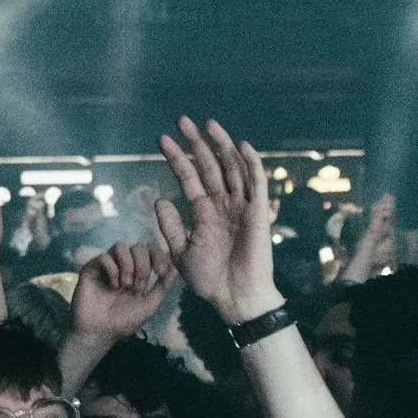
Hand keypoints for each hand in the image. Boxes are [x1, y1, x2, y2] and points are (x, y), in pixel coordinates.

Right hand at [71, 241, 177, 344]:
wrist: (101, 331)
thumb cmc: (126, 319)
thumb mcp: (151, 303)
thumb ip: (163, 285)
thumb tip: (176, 266)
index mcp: (139, 270)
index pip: (151, 249)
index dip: (158, 256)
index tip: (160, 272)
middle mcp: (124, 264)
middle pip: (138, 247)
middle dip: (143, 266)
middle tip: (139, 287)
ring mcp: (108, 264)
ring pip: (121, 247)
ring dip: (128, 266)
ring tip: (126, 286)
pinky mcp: (91, 267)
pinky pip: (104, 256)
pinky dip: (112, 270)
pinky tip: (112, 286)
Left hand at [154, 118, 280, 324]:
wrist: (234, 297)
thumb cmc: (209, 279)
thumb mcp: (181, 251)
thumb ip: (171, 226)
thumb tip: (159, 200)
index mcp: (204, 211)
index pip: (189, 177)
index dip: (176, 157)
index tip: (161, 139)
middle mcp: (223, 204)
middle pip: (209, 165)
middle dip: (196, 143)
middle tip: (182, 120)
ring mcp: (241, 206)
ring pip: (232, 168)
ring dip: (221, 145)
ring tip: (207, 124)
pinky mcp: (258, 213)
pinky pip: (257, 184)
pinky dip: (252, 164)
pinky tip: (242, 145)